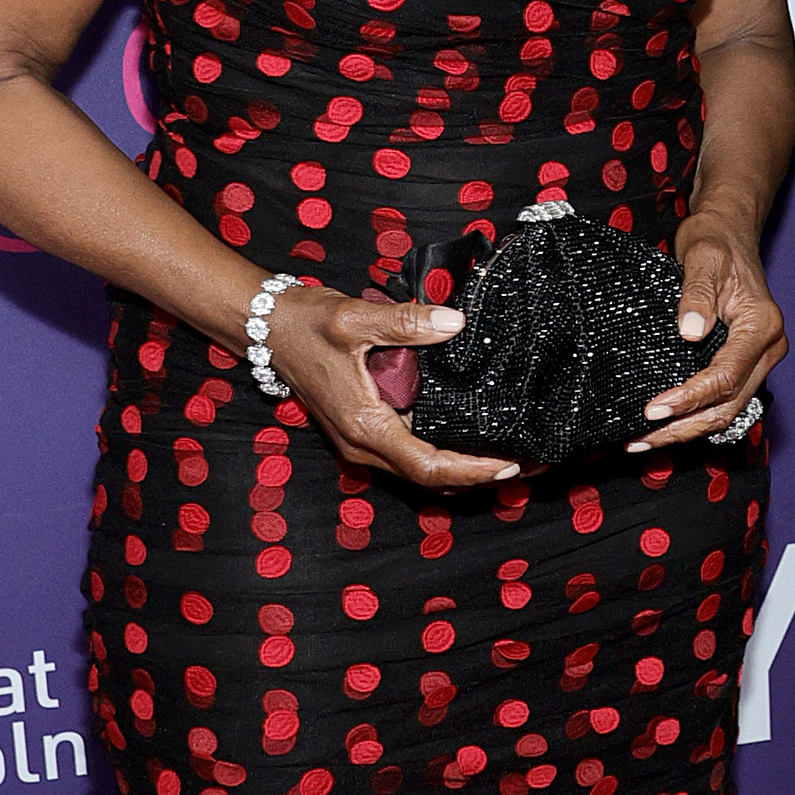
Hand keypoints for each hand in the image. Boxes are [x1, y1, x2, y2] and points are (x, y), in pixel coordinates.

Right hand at [256, 285, 518, 488]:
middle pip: (430, 477)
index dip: (472, 471)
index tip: (510, 465)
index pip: (428, 465)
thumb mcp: (354, 317)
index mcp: (365, 426)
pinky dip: (443, 454)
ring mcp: (362, 441)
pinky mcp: (363, 430)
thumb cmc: (306, 323)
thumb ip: (406, 322)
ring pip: (420, 469)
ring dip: (462, 468)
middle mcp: (364, 444)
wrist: (267, 327)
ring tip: (508, 454)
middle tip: (526, 462)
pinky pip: (409, 452)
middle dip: (478, 476)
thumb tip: (455, 323)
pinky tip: (471, 436)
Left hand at [634, 206, 786, 450]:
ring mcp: (758, 359)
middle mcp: (767, 349)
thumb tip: (690, 331)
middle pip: (728, 404)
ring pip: (726, 411)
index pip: (726, 376)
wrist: (729, 231)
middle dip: (684, 426)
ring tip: (643, 441)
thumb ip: (696, 293)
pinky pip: (723, 401)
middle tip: (640, 438)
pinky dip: (693, 417)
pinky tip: (663, 425)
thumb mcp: (702, 256)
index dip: (690, 397)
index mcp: (762, 326)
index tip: (654, 410)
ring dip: (686, 430)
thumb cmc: (716, 241)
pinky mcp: (742, 363)